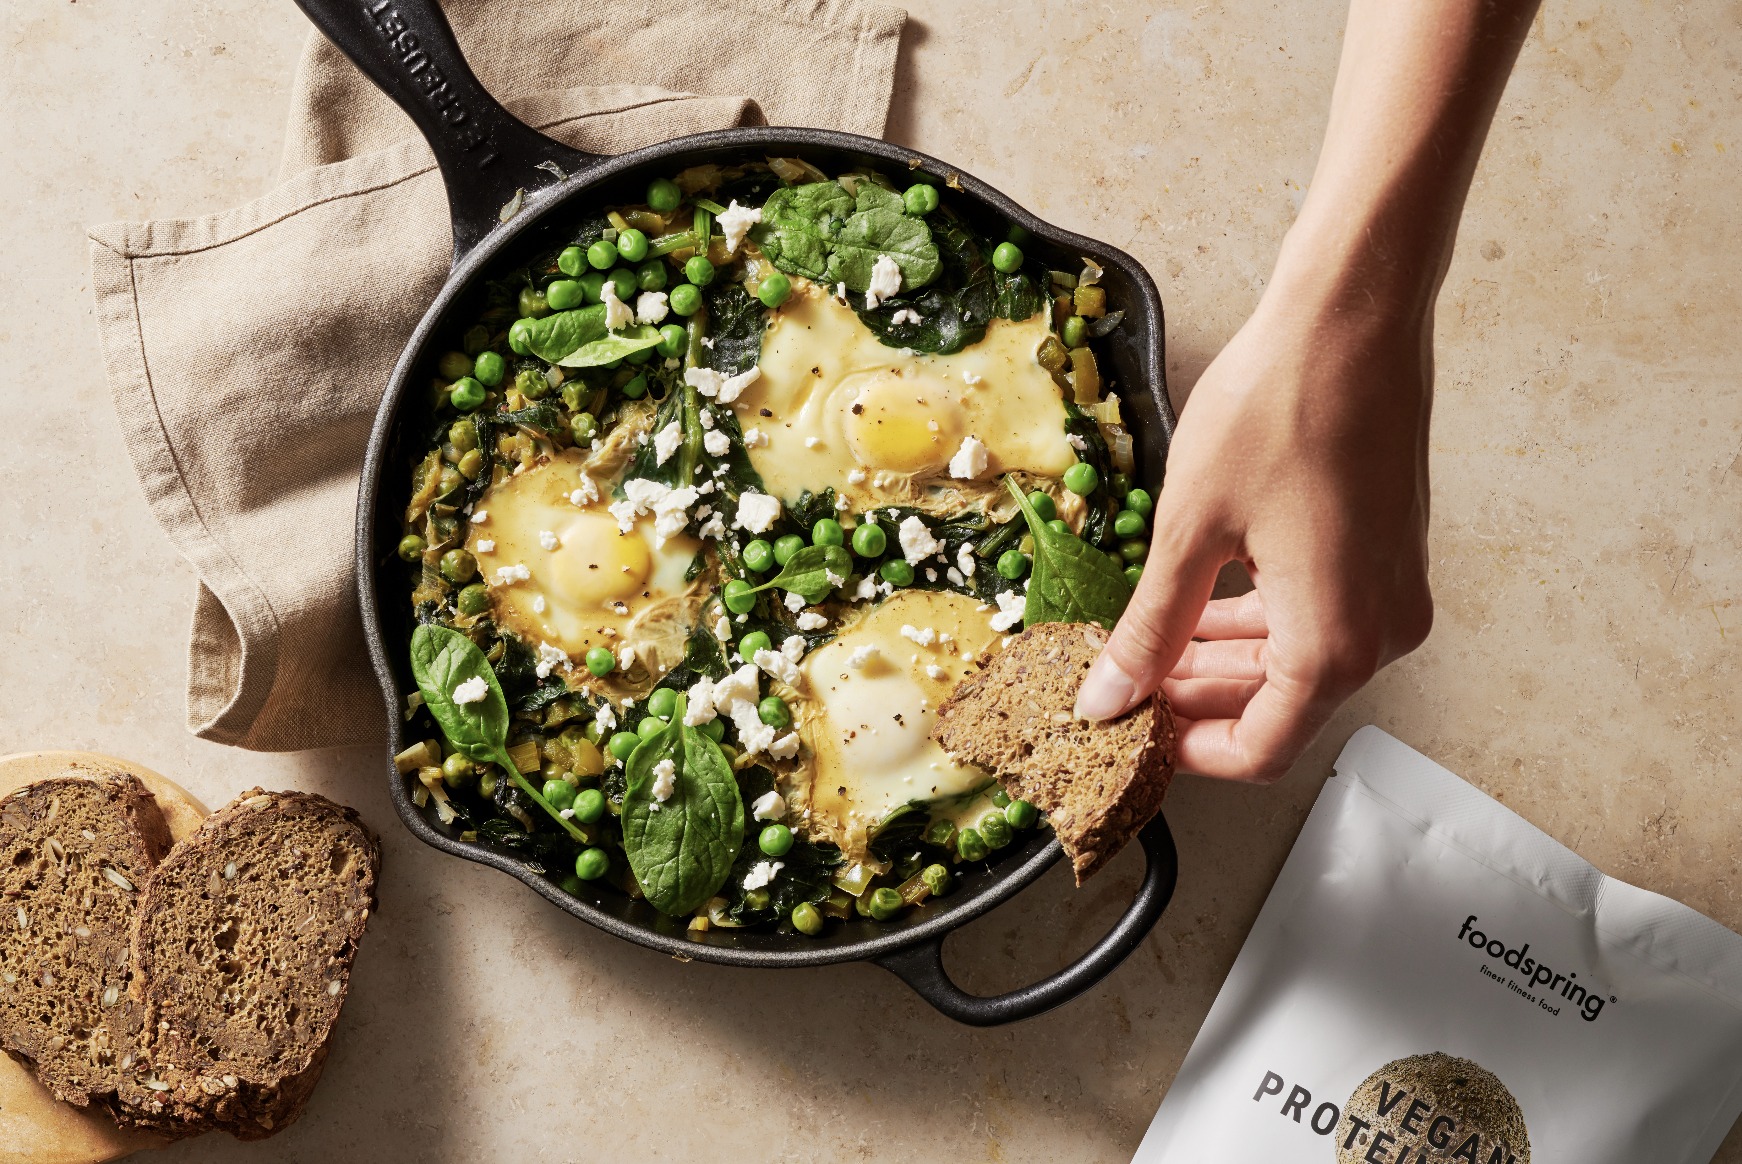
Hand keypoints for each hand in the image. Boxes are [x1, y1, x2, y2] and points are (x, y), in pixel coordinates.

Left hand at [1073, 282, 1434, 782]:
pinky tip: (1194, 604)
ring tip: (1142, 644)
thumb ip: (1150, 628)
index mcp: (1335, 643)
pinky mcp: (1388, 554)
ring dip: (1218, 660)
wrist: (1353, 317)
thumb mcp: (1189, 529)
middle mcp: (1380, 631)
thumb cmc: (1279, 407)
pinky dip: (1255, 621)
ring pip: (1295, 662)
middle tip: (1119, 686)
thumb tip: (1107, 696)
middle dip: (1194, 701)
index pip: (1259, 748)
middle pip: (1278, 707)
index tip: (1131, 739)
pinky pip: (1317, 616)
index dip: (1187, 753)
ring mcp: (1392, 592)